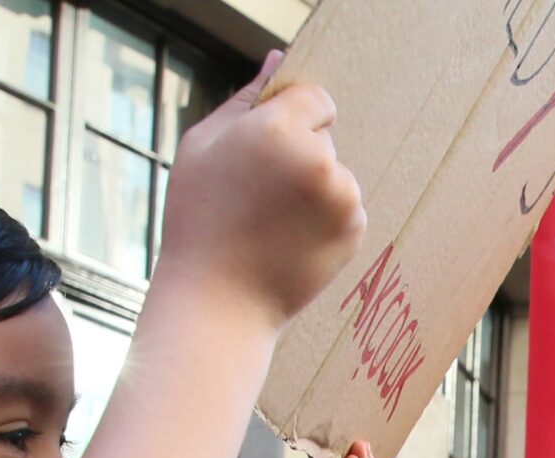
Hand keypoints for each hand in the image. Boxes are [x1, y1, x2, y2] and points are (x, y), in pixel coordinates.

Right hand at [156, 52, 365, 326]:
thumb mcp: (204, 145)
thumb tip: (278, 59)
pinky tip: (289, 240)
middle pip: (324, 138)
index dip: (291, 121)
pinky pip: (344, 208)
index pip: (316, 99)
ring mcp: (342, 198)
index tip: (267, 150)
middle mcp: (320, 161)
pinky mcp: (354, 231)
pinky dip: (324, 220)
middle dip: (299, 156)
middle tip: (258, 195)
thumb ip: (247, 98)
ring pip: (335, 175)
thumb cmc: (200, 219)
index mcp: (280, 129)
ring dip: (312, 189)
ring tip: (271, 221)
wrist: (219, 300)